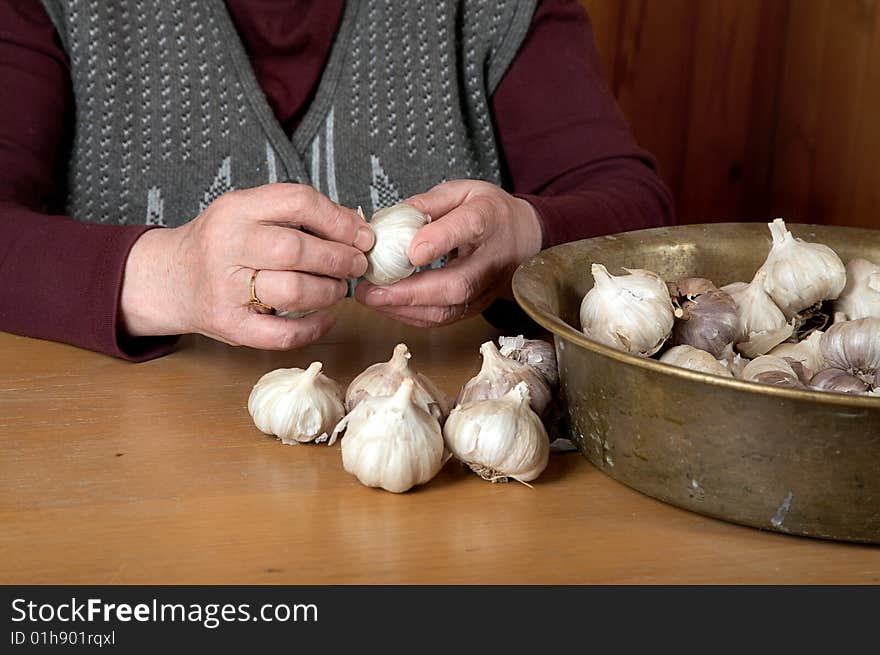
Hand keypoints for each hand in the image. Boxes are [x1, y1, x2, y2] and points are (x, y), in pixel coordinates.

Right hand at [120, 183, 374, 348]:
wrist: (170, 279)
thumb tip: (356, 225)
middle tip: (356, 264)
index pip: (297, 201)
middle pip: (296, 250)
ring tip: (338, 288)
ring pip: (293, 292)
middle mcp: (226, 245)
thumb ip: (298, 215)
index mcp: (236, 209)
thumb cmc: (222, 245)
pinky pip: (283, 333)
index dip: (339, 220)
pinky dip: (315, 327)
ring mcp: (225, 289)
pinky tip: (326, 316)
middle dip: (339, 259)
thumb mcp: (250, 214)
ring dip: (329, 292)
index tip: (362, 235)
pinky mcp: (230, 325)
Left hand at [355, 180, 542, 326]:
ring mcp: (487, 287)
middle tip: (370, 290)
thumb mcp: (462, 191)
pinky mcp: (478, 306)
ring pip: (449, 309)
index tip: (410, 251)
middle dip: (409, 292)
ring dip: (405, 309)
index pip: (468, 228)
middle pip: (457, 283)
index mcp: (488, 218)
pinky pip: (446, 318)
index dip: (440, 240)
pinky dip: (413, 317)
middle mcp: (492, 258)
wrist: (525, 237)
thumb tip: (390, 218)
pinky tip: (389, 306)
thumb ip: (428, 202)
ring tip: (370, 299)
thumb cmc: (490, 212)